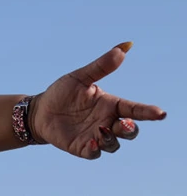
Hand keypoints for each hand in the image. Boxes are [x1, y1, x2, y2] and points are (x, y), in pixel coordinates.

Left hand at [30, 42, 165, 158]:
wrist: (40, 110)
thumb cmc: (62, 92)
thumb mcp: (80, 77)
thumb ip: (101, 66)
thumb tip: (125, 47)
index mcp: (110, 105)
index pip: (134, 109)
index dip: (148, 112)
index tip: (160, 113)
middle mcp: (106, 122)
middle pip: (129, 130)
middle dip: (130, 128)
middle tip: (124, 122)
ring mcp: (96, 136)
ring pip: (114, 144)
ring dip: (111, 139)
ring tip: (101, 129)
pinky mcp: (83, 147)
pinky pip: (94, 153)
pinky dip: (96, 149)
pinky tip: (92, 142)